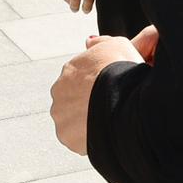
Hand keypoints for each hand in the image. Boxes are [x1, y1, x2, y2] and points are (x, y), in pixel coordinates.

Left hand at [50, 32, 146, 154]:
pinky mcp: (66, 136)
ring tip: (107, 124)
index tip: (109, 92)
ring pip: (72, 120)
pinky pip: (77, 140)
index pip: (80, 79)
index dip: (96, 86)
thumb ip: (101, 43)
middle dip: (87, 104)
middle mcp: (59, 90)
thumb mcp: (118, 45)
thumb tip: (89, 42)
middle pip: (73, 99)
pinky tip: (104, 135)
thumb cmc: (123, 71)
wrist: (122, 100)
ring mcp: (61, 114)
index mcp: (69, 69)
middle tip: (108, 109)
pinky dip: (88, 140)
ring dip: (86, 123)